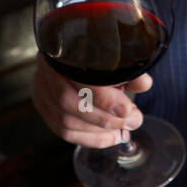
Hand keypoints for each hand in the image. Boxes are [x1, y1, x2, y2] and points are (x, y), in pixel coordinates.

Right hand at [32, 53, 152, 146]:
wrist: (78, 48)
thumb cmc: (101, 52)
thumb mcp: (117, 57)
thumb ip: (130, 70)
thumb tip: (144, 84)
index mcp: (66, 50)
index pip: (79, 79)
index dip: (104, 99)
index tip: (127, 110)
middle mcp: (48, 68)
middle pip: (68, 102)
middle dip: (103, 118)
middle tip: (130, 122)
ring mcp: (41, 87)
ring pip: (63, 120)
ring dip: (96, 132)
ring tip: (120, 132)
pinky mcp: (42, 103)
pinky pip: (61, 130)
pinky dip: (87, 138)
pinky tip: (107, 138)